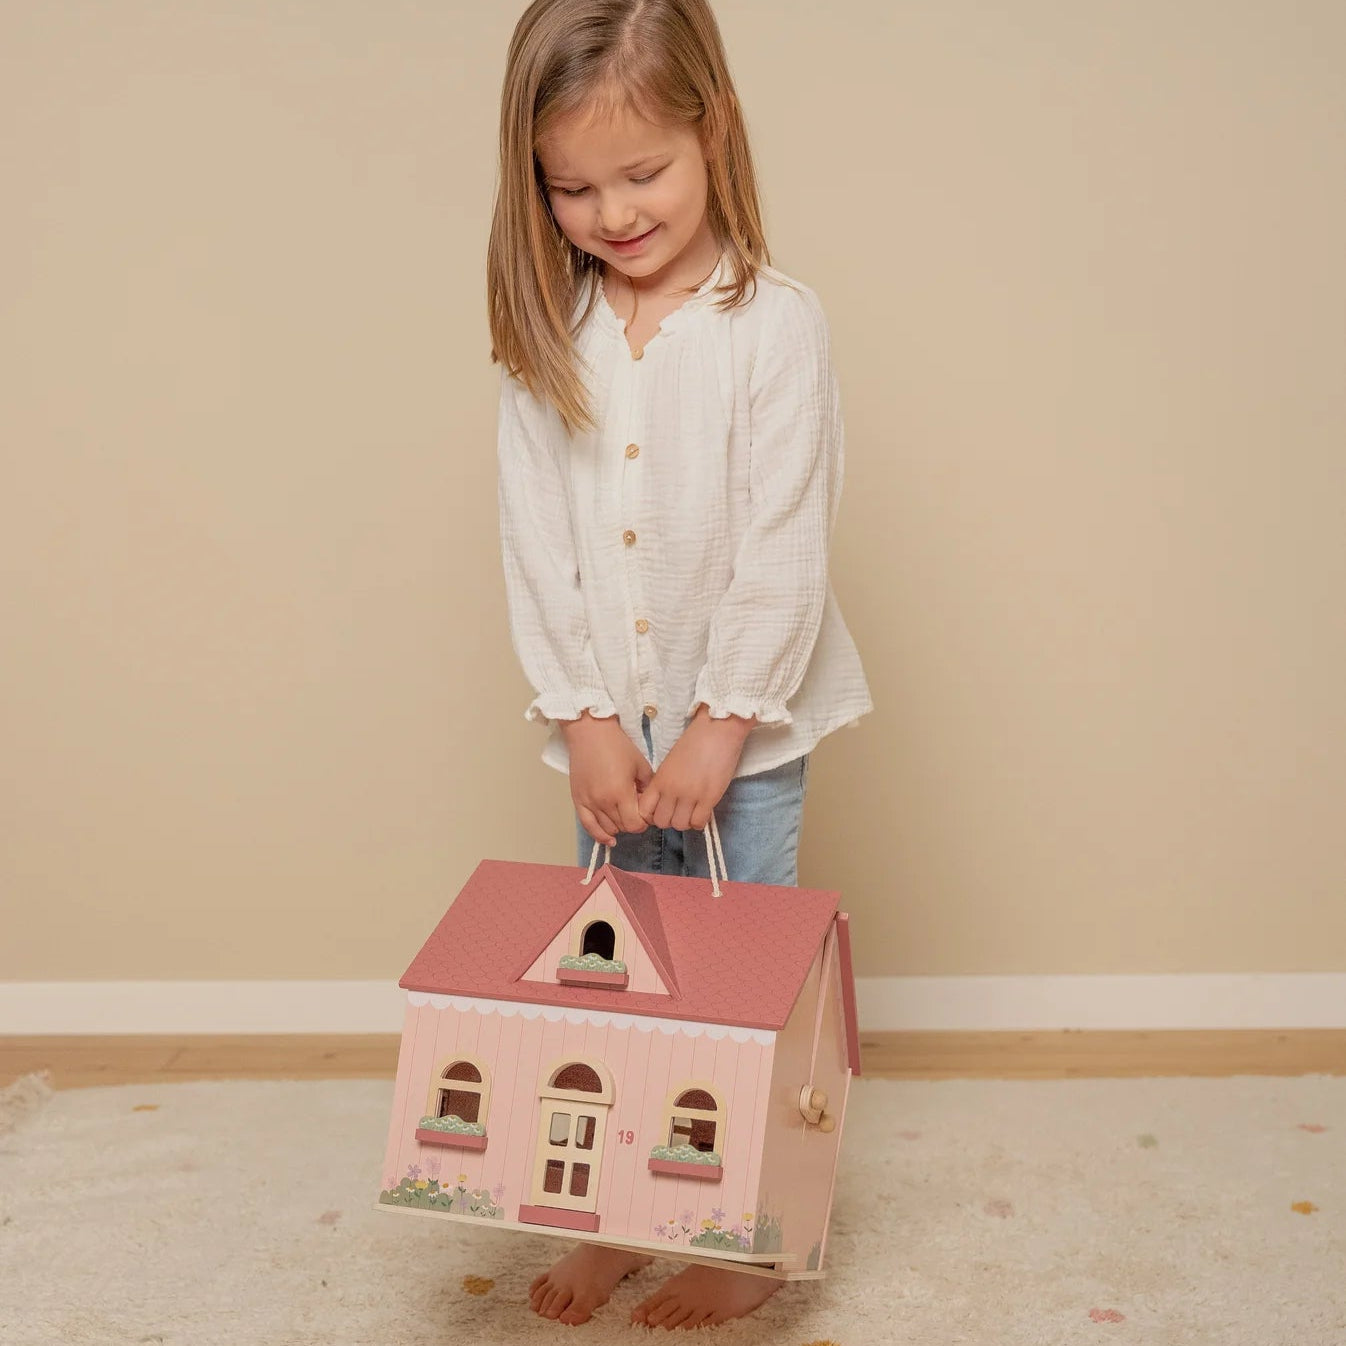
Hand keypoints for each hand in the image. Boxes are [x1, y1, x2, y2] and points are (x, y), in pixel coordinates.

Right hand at [561, 711, 652, 846]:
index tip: (646, 814)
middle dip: (632, 822)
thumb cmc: (617, 745)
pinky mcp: (578, 800)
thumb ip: (647, 789)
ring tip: (623, 814)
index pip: (635, 825)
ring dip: (618, 826)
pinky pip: (588, 825)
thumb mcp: (641, 765)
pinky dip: (598, 835)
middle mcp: (603, 802)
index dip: (644, 822)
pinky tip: (608, 839)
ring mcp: (589, 802)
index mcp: (620, 793)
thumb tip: (649, 805)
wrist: (590, 732)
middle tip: (636, 810)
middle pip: (622, 827)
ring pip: (607, 828)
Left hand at [638, 705, 754, 830]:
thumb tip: (664, 800)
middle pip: (662, 822)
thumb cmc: (694, 742)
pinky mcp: (709, 798)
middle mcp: (671, 790)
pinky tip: (703, 810)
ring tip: (692, 811)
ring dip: (685, 821)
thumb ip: (664, 782)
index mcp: (660, 779)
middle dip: (669, 819)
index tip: (661, 810)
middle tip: (679, 811)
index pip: (644, 810)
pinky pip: (698, 823)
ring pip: (680, 825)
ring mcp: (690, 795)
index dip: (651, 815)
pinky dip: (699, 821)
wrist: (717, 731)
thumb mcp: (670, 762)